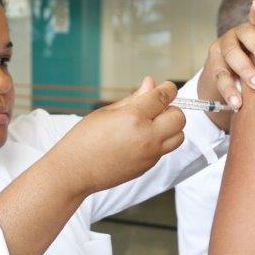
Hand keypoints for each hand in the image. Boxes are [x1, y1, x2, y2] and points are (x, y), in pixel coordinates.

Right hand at [49, 77, 185, 194]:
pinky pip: (165, 149)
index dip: (168, 88)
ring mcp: (149, 154)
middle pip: (179, 118)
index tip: (167, 87)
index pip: (163, 97)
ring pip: (179, 136)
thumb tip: (151, 83)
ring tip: (152, 125)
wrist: (74, 171)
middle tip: (156, 109)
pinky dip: (161, 141)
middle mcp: (147, 136)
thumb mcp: (107, 112)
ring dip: (171, 127)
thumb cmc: (85, 138)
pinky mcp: (148, 166)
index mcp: (134, 117)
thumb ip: (134, 98)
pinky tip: (141, 139)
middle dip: (172, 109)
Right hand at [198, 0, 254, 126]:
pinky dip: (229, 91)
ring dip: (244, 71)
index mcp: (252, 29)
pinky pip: (220, 78)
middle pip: (244, 35)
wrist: (227, 77)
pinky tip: (238, 103)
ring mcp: (222, 50)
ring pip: (230, 57)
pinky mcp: (213, 68)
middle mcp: (235, 35)